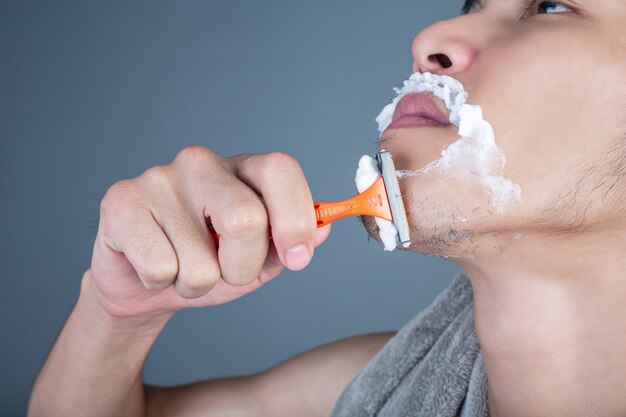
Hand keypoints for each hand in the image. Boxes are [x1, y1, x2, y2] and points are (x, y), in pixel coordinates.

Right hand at [87, 146, 330, 317]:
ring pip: (201, 260)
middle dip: (243, 268)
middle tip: (226, 273)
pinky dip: (163, 284)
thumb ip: (291, 241)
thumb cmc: (208, 263)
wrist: (145, 282)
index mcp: (242, 169)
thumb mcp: (260, 257)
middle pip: (246, 219)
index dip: (295, 219)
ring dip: (199, 284)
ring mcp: (159, 178)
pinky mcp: (121, 200)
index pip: (281, 169)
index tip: (296, 259)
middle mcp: (201, 162)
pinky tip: (153, 266)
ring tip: (183, 269)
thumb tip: (324, 229)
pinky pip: (160, 267)